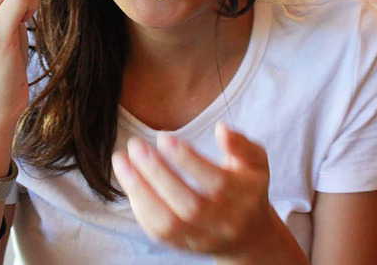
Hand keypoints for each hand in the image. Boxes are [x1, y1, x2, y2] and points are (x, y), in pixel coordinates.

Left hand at [112, 122, 305, 262]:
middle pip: (189, 204)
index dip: (187, 159)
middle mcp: (225, 223)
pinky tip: (129, 181)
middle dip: (157, 173)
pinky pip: (158, 232)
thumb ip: (241, 144)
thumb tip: (222, 129)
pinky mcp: (184, 248)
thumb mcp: (255, 162)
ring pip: (168, 223)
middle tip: (135, 145)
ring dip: (140, 191)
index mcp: (244, 197)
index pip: (215, 181)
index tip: (163, 137)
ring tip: (121, 161)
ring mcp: (203, 239)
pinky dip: (139, 206)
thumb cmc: (246, 188)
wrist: (249, 236)